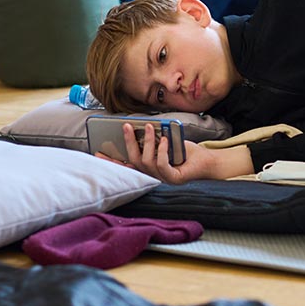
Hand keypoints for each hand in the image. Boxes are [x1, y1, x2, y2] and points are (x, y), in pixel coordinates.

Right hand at [95, 123, 254, 183]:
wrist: (207, 161)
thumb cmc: (186, 152)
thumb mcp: (165, 142)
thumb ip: (152, 139)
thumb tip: (139, 128)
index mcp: (148, 170)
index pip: (126, 166)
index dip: (112, 161)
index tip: (97, 154)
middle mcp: (153, 177)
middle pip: (134, 161)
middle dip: (128, 143)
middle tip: (127, 126)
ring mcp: (163, 180)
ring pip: (147, 162)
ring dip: (147, 142)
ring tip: (150, 127)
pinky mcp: (174, 178)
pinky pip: (162, 165)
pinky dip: (162, 151)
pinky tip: (164, 140)